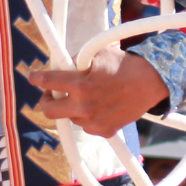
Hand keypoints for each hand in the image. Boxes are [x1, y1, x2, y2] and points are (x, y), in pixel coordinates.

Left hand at [34, 47, 171, 135]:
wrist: (151, 83)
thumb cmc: (125, 65)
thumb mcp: (97, 54)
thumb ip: (76, 61)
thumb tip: (61, 66)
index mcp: (80, 85)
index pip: (47, 82)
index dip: (37, 78)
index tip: (34, 77)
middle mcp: (83, 106)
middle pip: (48, 111)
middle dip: (45, 101)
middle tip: (50, 94)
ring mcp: (93, 121)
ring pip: (69, 116)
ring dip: (70, 107)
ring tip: (84, 96)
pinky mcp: (103, 130)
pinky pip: (85, 124)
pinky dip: (87, 116)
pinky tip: (98, 105)